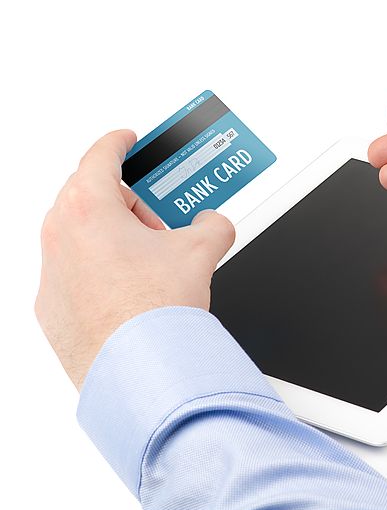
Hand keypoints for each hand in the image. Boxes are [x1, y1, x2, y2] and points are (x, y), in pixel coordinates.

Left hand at [35, 130, 235, 389]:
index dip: (119, 143)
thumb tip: (212, 225)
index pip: (100, 157)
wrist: (143, 369)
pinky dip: (100, 274)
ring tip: (153, 262)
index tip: (127, 140)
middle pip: (91, 198)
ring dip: (114, 239)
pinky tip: (133, 294)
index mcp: (88, 207)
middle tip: (160, 222)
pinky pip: (75, 275)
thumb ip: (212, 226)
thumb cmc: (156, 310)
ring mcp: (50, 273)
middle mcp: (59, 236)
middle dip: (128, 204)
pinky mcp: (52, 308)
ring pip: (81, 237)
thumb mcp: (201, 252)